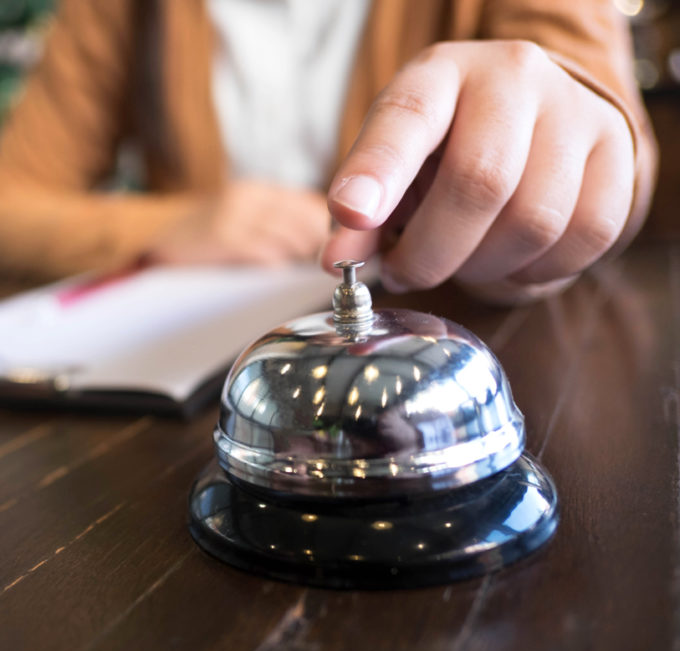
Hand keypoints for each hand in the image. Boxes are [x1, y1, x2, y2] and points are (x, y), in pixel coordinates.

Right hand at [147, 180, 330, 265]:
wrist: (152, 234)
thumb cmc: (202, 237)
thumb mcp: (242, 220)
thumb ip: (277, 227)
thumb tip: (321, 251)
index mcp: (260, 192)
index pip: (312, 207)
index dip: (331, 232)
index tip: (343, 252)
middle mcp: (251, 197)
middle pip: (309, 220)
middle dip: (324, 247)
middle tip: (334, 269)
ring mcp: (235, 215)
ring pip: (291, 236)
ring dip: (304, 259)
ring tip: (309, 275)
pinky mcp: (221, 237)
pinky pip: (264, 252)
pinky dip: (278, 265)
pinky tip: (280, 277)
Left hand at [320, 40, 634, 298]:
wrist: (531, 115)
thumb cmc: (446, 144)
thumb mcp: (393, 163)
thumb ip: (361, 213)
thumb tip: (337, 260)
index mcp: (440, 74)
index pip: (408, 117)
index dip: (378, 171)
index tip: (350, 214)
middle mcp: (514, 78)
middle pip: (480, 181)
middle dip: (432, 252)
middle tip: (406, 272)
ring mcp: (575, 112)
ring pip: (535, 220)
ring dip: (483, 268)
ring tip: (457, 263)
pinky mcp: (619, 154)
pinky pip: (584, 236)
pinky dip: (536, 270)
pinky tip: (507, 260)